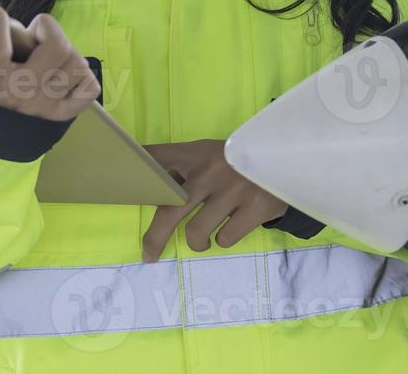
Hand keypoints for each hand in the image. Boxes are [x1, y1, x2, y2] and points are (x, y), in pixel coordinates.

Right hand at [0, 0, 99, 121]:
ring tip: (49, 54)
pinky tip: (64, 74)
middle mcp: (24, 90)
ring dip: (66, 52)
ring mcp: (47, 103)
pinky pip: (89, 88)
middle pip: (58, 46)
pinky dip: (82, 77)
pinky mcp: (64, 114)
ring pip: (76, 63)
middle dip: (48, 30)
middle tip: (35, 34)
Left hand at [141, 139, 287, 259]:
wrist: (293, 161)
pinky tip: (232, 227)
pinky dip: (224, 239)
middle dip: (155, 238)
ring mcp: (234, 189)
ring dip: (197, 242)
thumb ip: (188, 171)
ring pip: (197, 232)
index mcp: (198, 152)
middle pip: (170, 210)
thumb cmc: (242, 163)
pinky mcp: (255, 208)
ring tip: (204, 238)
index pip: (157, 156)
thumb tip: (155, 193)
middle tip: (149, 255)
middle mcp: (212, 169)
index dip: (134, 167)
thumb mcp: (215, 155)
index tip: (115, 177)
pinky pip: (225, 239)